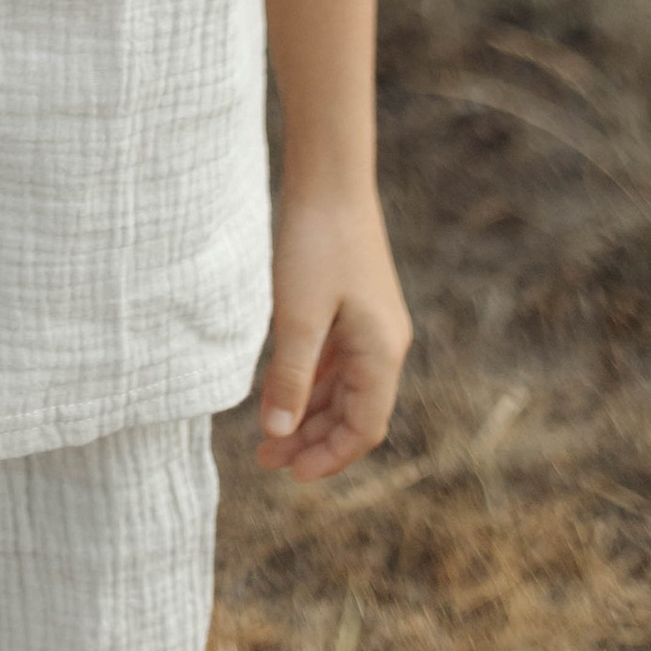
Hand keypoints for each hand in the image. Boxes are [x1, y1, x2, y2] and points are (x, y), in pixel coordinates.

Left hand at [257, 188, 411, 477]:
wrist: (329, 176)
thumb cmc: (316, 242)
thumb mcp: (298, 314)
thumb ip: (289, 376)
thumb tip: (278, 432)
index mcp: (381, 352)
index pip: (363, 427)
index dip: (329, 456)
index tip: (290, 474)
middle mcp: (384, 343)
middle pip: (353, 412)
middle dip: (312, 440)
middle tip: (267, 460)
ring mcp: (369, 323)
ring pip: (342, 388)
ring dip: (307, 413)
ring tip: (267, 435)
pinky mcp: (352, 304)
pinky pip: (334, 360)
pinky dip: (308, 381)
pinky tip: (279, 390)